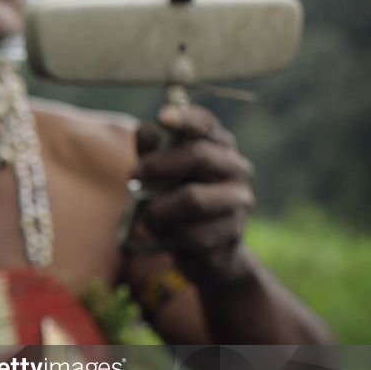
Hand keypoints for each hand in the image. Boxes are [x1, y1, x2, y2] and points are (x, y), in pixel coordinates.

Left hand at [134, 103, 255, 283]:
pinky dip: (167, 236)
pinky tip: (157, 237)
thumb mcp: (160, 175)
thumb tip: (147, 130)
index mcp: (219, 147)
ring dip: (159, 209)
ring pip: (193, 200)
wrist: (203, 252)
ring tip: (143, 218)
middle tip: (132, 175)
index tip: (162, 117)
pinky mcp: (232, 235)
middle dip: (159, 165)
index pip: (206, 125)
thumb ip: (152, 152)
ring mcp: (239, 202)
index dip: (185, 118)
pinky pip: (193, 235)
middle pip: (199, 156)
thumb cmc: (176, 202)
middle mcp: (237, 169)